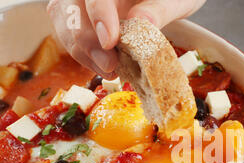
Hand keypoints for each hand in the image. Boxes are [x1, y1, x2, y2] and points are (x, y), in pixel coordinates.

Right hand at [47, 0, 205, 78]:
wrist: (167, 0)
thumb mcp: (176, 0)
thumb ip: (158, 9)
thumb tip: (141, 22)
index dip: (98, 14)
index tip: (109, 41)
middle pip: (70, 7)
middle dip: (86, 40)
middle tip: (109, 66)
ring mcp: (81, 2)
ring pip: (64, 22)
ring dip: (83, 52)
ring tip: (110, 71)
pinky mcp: (81, 17)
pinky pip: (69, 34)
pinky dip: (84, 55)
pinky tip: (105, 67)